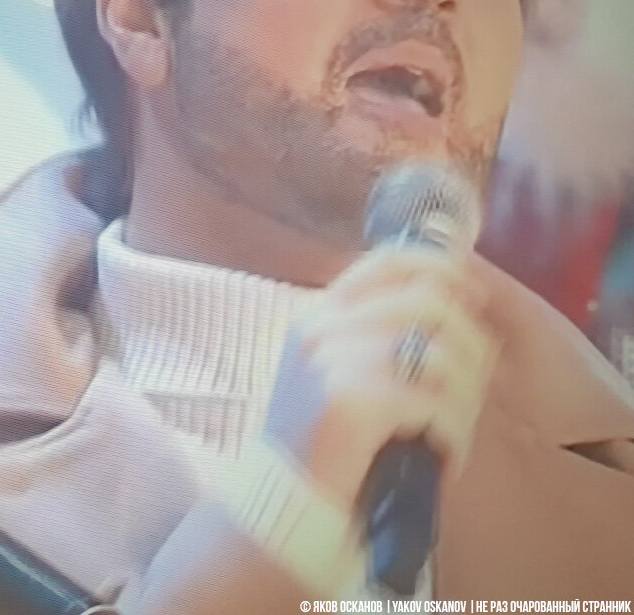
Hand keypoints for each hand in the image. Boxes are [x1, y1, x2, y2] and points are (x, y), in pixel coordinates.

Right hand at [271, 247, 497, 511]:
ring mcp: (333, 362)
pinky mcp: (352, 402)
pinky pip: (436, 403)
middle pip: (429, 302)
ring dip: (466, 397)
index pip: (388, 261)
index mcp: (318, 316)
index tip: (473, 298)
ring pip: (441, 355)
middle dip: (471, 342)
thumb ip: (373, 336)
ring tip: (458, 429)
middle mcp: (322, 328)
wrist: (284, 502)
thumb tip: (447, 299)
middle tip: (477, 382)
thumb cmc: (321, 443)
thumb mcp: (333, 373)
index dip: (441, 270)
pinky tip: (445, 457)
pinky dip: (454, 434)